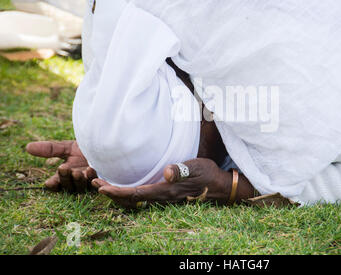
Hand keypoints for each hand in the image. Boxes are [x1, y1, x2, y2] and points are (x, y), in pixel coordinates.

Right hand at [26, 140, 96, 191]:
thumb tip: (27, 147)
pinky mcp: (103, 180)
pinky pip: (98, 184)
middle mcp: (77, 181)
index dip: (54, 184)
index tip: (50, 182)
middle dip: (65, 178)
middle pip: (68, 185)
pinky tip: (91, 170)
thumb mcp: (67, 147)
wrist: (105, 143)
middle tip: (64, 169)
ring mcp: (90, 182)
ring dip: (79, 180)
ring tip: (78, 171)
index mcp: (67, 175)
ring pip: (82, 186)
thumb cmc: (85, 147)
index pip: (57, 183)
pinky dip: (94, 178)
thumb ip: (50, 149)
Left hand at [91, 158, 254, 207]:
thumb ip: (182, 170)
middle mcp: (162, 196)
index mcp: (166, 190)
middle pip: (131, 199)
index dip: (117, 191)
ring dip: (117, 193)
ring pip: (135, 199)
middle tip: (94, 183)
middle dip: (111, 193)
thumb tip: (167, 172)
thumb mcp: (197, 168)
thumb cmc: (207, 174)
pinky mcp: (165, 193)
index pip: (137, 193)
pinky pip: (142, 196)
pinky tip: (123, 184)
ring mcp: (163, 196)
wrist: (219, 186)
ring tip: (102, 183)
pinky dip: (128, 192)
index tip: (101, 187)